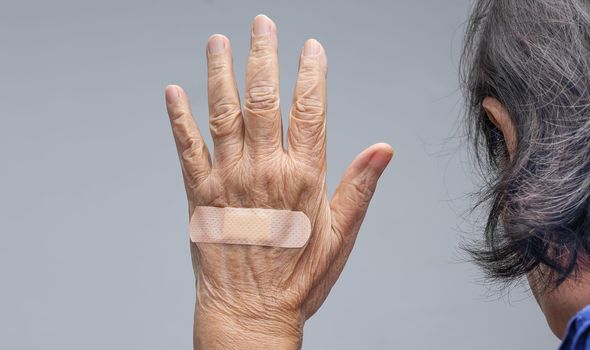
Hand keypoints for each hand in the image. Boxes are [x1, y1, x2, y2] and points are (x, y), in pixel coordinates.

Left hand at [165, 14, 392, 348]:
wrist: (250, 314)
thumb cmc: (299, 279)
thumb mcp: (341, 237)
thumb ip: (359, 187)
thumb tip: (383, 149)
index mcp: (303, 178)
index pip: (310, 111)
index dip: (311, 74)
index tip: (310, 47)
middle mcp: (264, 170)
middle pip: (264, 100)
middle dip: (264, 57)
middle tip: (262, 24)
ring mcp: (228, 180)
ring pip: (223, 114)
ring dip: (220, 74)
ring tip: (218, 42)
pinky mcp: (199, 195)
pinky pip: (187, 148)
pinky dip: (178, 118)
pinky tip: (174, 91)